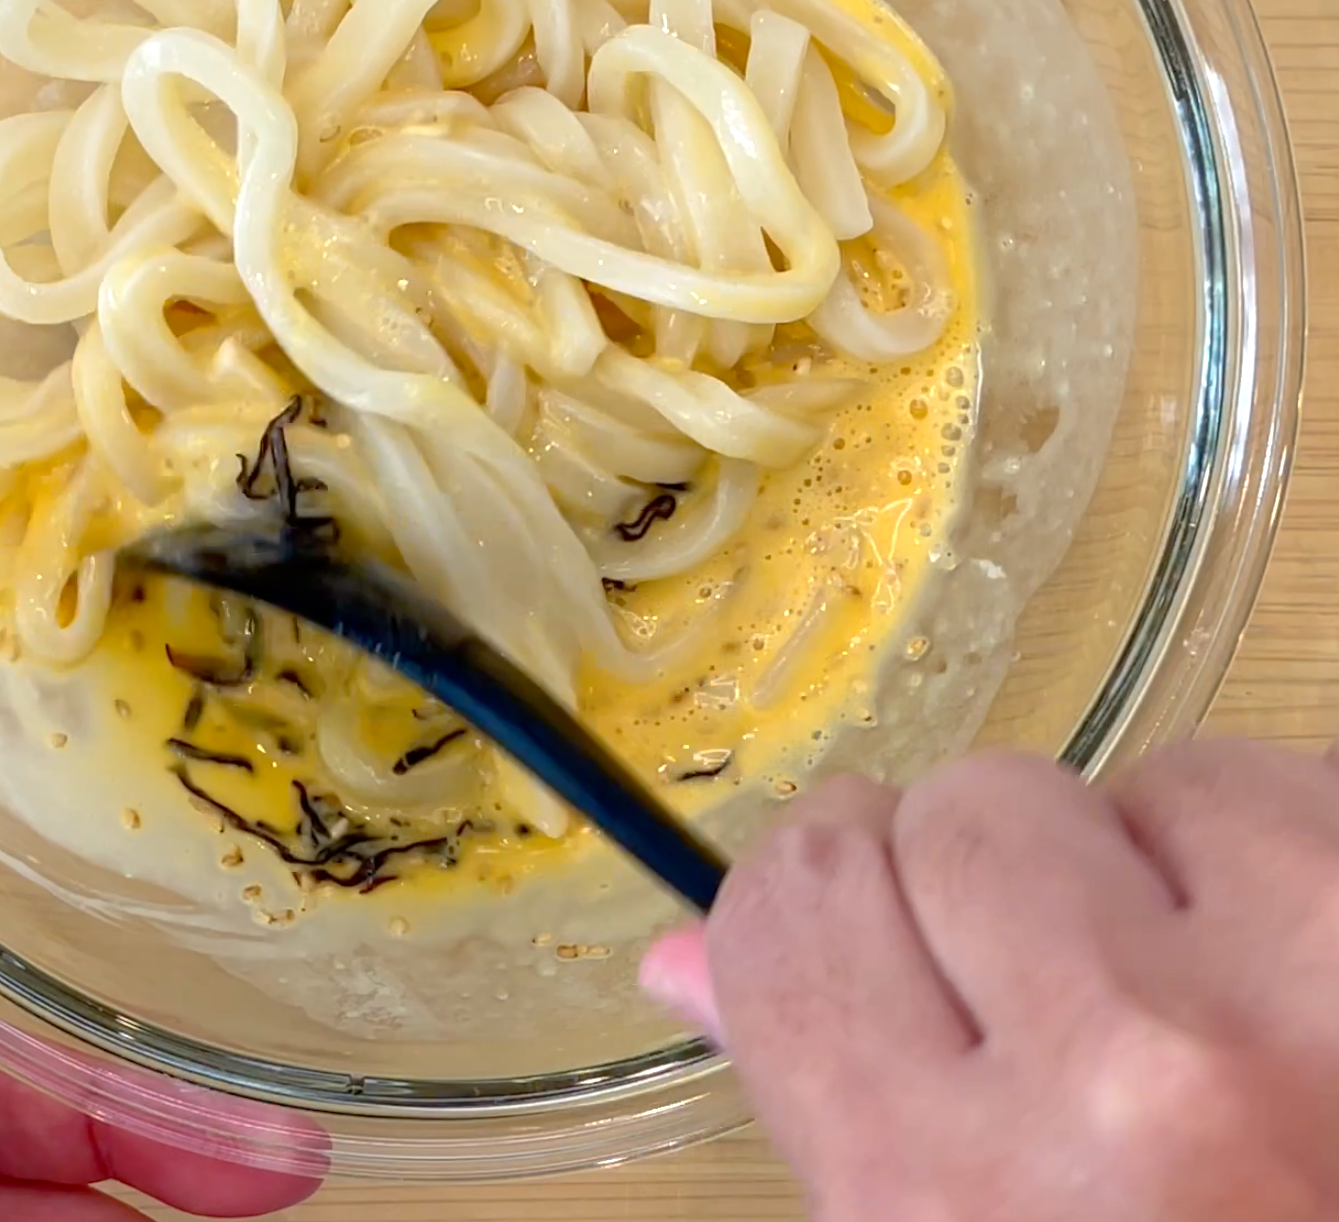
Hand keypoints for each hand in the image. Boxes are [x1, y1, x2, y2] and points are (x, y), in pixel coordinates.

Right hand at [642, 745, 1338, 1220]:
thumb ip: (828, 1102)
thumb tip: (683, 957)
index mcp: (952, 1204)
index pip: (793, 901)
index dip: (829, 901)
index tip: (885, 930)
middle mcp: (1125, 1089)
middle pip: (952, 811)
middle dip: (1000, 887)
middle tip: (1092, 1015)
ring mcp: (1302, 1001)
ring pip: (1114, 779)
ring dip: (1151, 873)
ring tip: (1232, 1023)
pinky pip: (1265, 786)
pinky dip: (1278, 866)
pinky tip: (1315, 996)